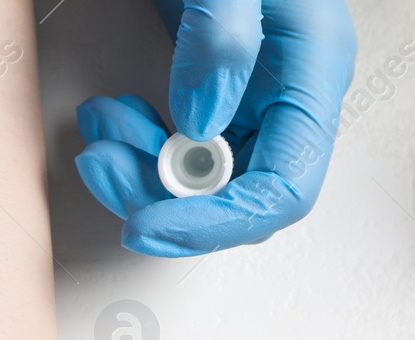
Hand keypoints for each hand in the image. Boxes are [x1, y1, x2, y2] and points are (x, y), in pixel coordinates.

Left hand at [75, 0, 356, 256]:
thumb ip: (221, 38)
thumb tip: (201, 123)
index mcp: (314, 70)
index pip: (282, 188)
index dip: (216, 222)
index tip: (148, 225)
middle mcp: (290, 93)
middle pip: (237, 195)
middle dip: (162, 195)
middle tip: (102, 163)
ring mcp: (254, 95)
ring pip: (200, 178)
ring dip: (140, 172)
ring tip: (99, 128)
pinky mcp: (216, 89)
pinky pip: (180, 147)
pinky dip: (137, 146)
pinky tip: (109, 116)